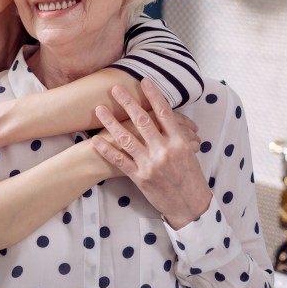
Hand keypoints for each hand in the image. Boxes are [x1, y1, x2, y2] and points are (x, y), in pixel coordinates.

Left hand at [91, 78, 210, 229]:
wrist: (190, 206)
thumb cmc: (191, 179)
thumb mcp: (190, 154)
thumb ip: (178, 136)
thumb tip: (169, 118)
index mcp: (179, 142)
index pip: (165, 113)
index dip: (154, 95)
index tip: (144, 81)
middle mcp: (164, 150)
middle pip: (143, 121)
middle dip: (128, 102)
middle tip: (115, 89)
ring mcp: (151, 164)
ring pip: (127, 138)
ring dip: (111, 122)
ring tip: (99, 109)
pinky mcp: (140, 177)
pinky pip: (120, 161)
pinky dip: (106, 150)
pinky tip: (95, 140)